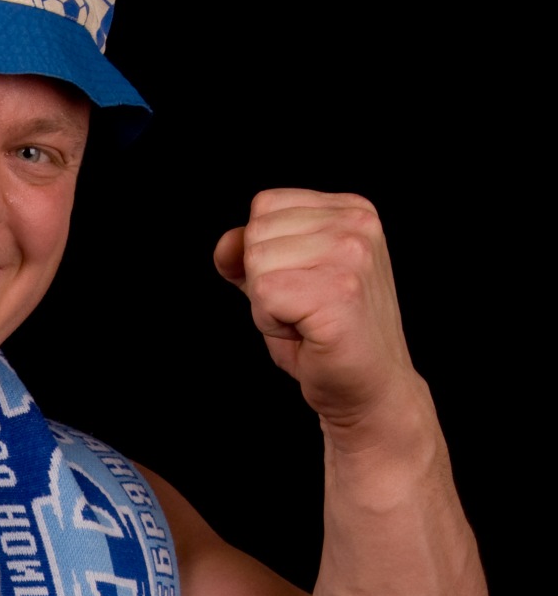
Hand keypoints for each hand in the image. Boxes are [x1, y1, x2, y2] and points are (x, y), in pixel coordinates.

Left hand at [213, 189, 421, 438]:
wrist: (368, 389)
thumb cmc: (326, 339)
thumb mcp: (282, 283)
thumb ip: (250, 256)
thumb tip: (226, 243)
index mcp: (351, 209)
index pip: (265, 205)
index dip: (265, 255)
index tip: (302, 287)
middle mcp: (357, 224)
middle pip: (257, 233)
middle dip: (263, 281)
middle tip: (303, 311)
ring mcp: (352, 255)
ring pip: (257, 262)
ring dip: (267, 305)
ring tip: (307, 322)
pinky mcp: (340, 292)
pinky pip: (265, 294)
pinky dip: (272, 323)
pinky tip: (307, 334)